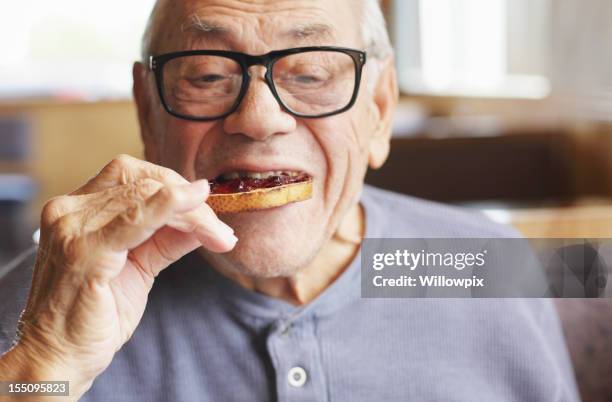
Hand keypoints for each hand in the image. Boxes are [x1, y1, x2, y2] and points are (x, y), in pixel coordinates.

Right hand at [0, 155, 236, 398]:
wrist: (60, 358)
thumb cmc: (94, 314)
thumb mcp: (139, 267)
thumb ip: (167, 238)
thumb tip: (204, 218)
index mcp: (78, 209)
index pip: (132, 175)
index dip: (175, 186)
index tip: (208, 207)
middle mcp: (70, 211)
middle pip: (144, 182)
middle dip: (191, 201)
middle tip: (220, 230)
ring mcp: (73, 229)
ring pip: (147, 197)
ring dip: (194, 213)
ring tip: (220, 235)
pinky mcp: (84, 253)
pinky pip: (134, 220)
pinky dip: (169, 207)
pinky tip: (195, 206)